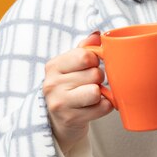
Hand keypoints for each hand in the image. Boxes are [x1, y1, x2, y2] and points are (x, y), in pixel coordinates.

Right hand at [43, 32, 113, 154]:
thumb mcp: (70, 66)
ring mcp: (60, 103)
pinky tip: (94, 107)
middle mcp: (52, 84)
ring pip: (96, 91)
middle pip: (94, 73)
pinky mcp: (70, 119)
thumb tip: (97, 34)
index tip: (92, 65)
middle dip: (99, 78)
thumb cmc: (68, 89)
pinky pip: (102, 107)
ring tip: (92, 95)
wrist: (57, 122)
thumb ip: (83, 49)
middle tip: (91, 83)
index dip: (95, 60)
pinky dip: (104, 106)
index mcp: (53, 66)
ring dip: (101, 93)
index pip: (85, 55)